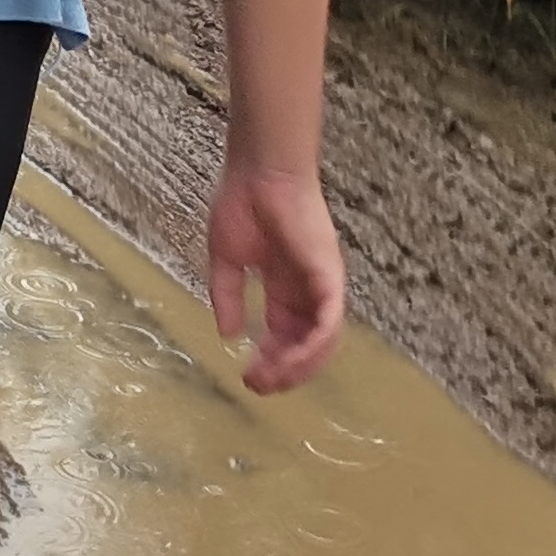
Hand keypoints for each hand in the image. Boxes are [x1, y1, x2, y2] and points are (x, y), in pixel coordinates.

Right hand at [204, 155, 344, 393]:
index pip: (284, 335)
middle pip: (305, 346)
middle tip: (257, 384)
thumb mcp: (226, 258)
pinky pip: (328, 323)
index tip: (246, 375)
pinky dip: (312, 347)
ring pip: (321, 342)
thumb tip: (226, 332)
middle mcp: (308, 291)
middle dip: (283, 371)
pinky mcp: (329, 278)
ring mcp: (321, 286)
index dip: (268, 359)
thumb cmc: (243, 202)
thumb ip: (226, 295)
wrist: (260, 171)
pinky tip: (288, 359)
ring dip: (297, 366)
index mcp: (285, 287)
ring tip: (269, 377)